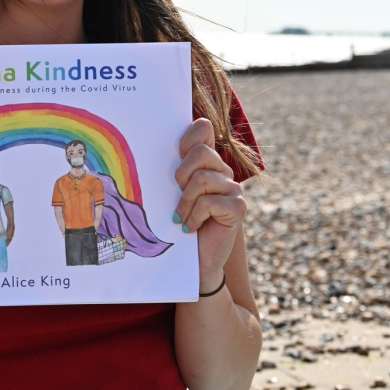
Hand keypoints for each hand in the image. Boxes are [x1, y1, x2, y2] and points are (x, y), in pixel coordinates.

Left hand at [174, 118, 245, 291]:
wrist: (193, 261)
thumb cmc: (177, 224)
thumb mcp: (170, 192)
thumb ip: (172, 168)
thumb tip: (151, 141)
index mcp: (207, 161)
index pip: (203, 128)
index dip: (188, 136)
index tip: (176, 154)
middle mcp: (223, 171)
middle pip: (201, 153)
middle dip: (182, 174)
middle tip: (177, 194)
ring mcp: (234, 188)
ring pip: (203, 179)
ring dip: (185, 201)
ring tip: (181, 217)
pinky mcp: (238, 207)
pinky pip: (209, 201)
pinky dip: (193, 216)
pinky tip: (190, 228)